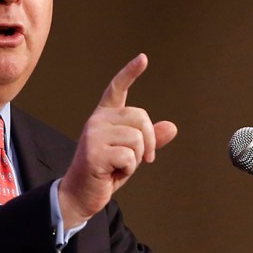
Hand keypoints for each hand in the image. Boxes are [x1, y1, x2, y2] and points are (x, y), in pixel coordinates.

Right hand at [58, 54, 177, 227]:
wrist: (81, 195)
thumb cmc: (106, 172)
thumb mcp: (131, 153)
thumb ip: (150, 139)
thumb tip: (172, 127)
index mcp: (105, 116)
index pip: (117, 89)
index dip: (130, 72)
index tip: (143, 58)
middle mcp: (97, 120)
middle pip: (140, 118)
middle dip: (148, 142)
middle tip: (140, 159)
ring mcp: (93, 135)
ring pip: (137, 139)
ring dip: (136, 159)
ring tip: (118, 166)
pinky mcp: (94, 152)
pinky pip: (130, 157)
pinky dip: (128, 170)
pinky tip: (112, 173)